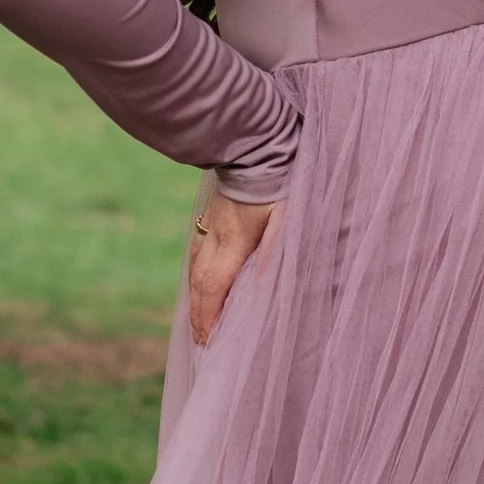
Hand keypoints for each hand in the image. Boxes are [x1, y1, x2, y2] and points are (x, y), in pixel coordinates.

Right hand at [188, 191, 278, 347]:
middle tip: (200, 340)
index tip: (206, 341)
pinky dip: (197, 272)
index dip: (208, 316)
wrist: (255, 142)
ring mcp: (211, 223)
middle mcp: (216, 236)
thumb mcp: (287, 216)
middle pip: (200, 283)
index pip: (214, 287)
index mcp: (234, 241)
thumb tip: (262, 285)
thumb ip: (275, 249)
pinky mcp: (212, 213)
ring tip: (197, 318)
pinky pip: (199, 249)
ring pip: (196, 266)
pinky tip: (200, 279)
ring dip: (196, 296)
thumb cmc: (279, 181)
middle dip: (198, 314)